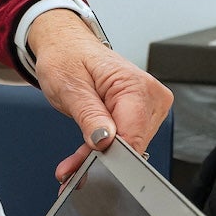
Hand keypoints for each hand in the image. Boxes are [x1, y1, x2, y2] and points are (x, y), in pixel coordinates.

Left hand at [27, 10, 173, 180]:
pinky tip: (84, 158)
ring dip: (99, 157)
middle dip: (100, 159)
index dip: (109, 156)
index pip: (133, 136)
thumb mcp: (70, 87)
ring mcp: (148, 106)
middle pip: (131, 144)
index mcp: (135, 85)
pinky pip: (124, 140)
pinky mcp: (140, 114)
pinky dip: (102, 150)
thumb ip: (89, 115)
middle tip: (70, 169)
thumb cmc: (67, 57)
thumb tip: (104, 140)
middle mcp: (149, 95)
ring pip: (127, 146)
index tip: (86, 169)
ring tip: (73, 162)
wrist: (67, 46)